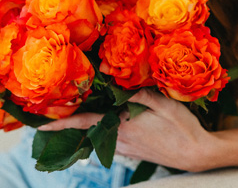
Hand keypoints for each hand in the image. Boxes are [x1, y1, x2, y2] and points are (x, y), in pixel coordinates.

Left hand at [37, 89, 218, 171]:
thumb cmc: (183, 128)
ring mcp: (126, 147)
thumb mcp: (165, 104)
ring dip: (86, 128)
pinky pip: (110, 141)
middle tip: (50, 115)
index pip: (84, 122)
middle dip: (69, 123)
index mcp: (123, 124)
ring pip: (99, 135)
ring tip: (74, 117)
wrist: (197, 154)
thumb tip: (120, 83)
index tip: (40, 125)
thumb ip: (141, 93)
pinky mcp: (134, 151)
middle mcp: (120, 138)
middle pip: (87, 129)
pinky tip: (106, 124)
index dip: (61, 123)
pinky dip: (102, 133)